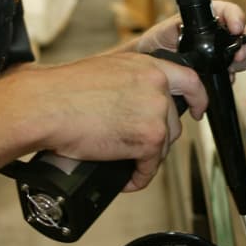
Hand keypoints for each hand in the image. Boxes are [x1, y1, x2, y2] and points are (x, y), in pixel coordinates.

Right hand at [23, 52, 206, 190]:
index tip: (198, 109)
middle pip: (174, 121)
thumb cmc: (63, 91)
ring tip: (123, 160)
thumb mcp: (106, 72)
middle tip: (137, 145)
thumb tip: (134, 103)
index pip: (189, 79)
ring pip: (163, 145)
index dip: (198, 98)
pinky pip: (150, 167)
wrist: (46, 106)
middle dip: (158, 137)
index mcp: (147, 66)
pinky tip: (125, 178)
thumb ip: (130, 82)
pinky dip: (138, 177)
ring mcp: (156, 113)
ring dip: (146, 157)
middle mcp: (156, 87)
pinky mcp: (148, 139)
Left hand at [135, 0, 245, 74]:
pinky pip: (234, 73)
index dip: (237, 17)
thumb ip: (178, 27)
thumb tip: (187, 28)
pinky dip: (233, 76)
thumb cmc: (157, 42)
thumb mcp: (166, 30)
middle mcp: (219, 34)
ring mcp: (222, 53)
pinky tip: (224, 77)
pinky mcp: (220, 70)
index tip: (236, 27)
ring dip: (243, 60)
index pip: (230, 12)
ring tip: (231, 66)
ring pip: (244, 54)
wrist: (152, 65)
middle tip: (240, 54)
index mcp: (209, 18)